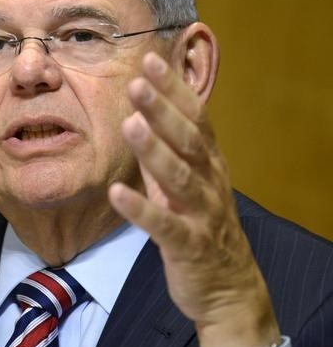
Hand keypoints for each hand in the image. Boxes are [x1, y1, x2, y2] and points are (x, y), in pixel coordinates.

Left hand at [108, 52, 279, 346]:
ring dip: (154, 150)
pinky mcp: (188, 246)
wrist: (228, 288)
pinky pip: (164, 226)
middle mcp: (209, 181)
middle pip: (188, 139)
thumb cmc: (200, 225)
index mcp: (208, 162)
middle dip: (164, 109)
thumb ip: (168, 149)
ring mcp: (201, 214)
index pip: (195, 116)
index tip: (151, 58)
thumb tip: (144, 108)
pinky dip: (141, 209)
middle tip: (138, 81)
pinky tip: (117, 193)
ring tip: (130, 124)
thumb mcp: (187, 182)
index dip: (174, 88)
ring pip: (180, 177)